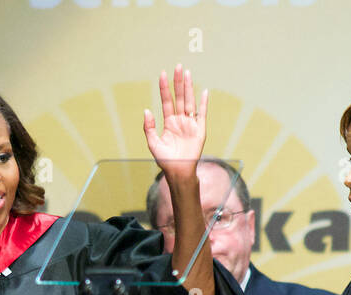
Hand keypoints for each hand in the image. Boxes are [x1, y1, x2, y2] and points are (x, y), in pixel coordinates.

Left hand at [143, 64, 207, 178]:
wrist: (178, 171)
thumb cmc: (165, 160)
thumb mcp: (153, 143)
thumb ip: (148, 127)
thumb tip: (146, 110)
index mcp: (169, 122)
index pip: (166, 101)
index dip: (164, 88)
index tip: (163, 74)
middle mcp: (180, 120)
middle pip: (179, 97)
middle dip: (178, 82)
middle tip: (177, 67)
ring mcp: (190, 124)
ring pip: (189, 101)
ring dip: (188, 88)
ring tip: (187, 73)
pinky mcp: (200, 130)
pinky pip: (202, 114)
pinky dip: (203, 103)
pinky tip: (204, 91)